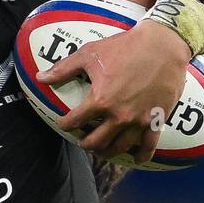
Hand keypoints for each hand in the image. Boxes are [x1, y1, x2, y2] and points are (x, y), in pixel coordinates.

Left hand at [40, 19, 189, 163]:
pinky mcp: (156, 120)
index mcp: (100, 100)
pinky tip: (135, 158)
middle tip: (82, 140)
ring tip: (102, 150)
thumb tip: (40, 78)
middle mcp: (119, 116)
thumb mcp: (90, 53)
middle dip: (85, 143)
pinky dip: (140, 156)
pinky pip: (148, 146)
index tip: (63, 123)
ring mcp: (139, 121)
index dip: (65, 124)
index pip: (75, 121)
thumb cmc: (125, 46)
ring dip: (106, 152)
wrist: (163, 44)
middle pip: (95, 142)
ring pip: (118, 148)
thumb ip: (64, 69)